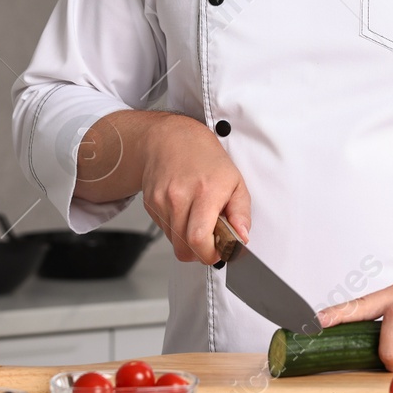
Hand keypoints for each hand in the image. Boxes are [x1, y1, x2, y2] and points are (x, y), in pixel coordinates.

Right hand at [139, 113, 250, 265]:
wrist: (171, 138)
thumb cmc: (205, 157)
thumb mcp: (235, 180)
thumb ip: (241, 213)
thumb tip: (242, 238)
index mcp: (205, 192)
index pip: (198, 240)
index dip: (210, 254)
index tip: (219, 250)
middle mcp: (179, 197)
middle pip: (184, 248)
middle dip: (200, 252)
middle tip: (211, 238)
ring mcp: (161, 201)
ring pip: (174, 242)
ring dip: (187, 240)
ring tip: (198, 218)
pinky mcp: (150, 205)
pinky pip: (164, 230)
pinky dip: (176, 228)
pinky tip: (184, 210)